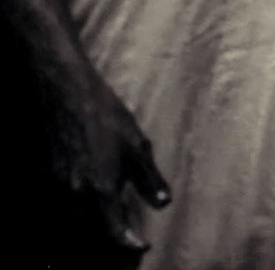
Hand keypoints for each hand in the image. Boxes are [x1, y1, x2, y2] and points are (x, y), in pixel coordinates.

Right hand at [41, 62, 168, 254]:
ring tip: (98, 255)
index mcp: (100, 188)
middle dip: (103, 256)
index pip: (113, 233)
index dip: (128, 247)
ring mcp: (52, 193)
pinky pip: (47, 222)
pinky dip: (57, 238)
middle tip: (121, 261)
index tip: (141, 249)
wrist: (62, 94)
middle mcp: (72, 197)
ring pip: (62, 237)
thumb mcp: (136, 143)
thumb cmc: (104, 116)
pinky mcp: (39, 185)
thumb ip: (148, 178)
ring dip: (80, 251)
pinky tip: (65, 243)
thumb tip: (162, 203)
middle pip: (85, 243)